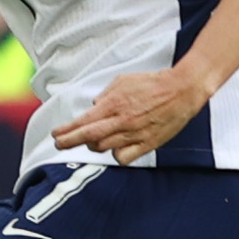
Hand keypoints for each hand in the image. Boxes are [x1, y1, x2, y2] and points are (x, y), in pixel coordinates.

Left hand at [48, 67, 209, 163]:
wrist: (182, 90)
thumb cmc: (153, 83)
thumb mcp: (123, 81)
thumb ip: (106, 95)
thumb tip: (94, 107)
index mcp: (114, 104)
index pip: (83, 122)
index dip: (67, 131)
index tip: (56, 135)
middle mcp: (122, 121)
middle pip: (89, 138)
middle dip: (70, 142)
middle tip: (60, 144)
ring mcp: (134, 134)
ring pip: (104, 148)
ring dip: (93, 145)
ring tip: (90, 141)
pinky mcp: (147, 144)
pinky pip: (123, 157)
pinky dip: (116, 154)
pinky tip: (116, 148)